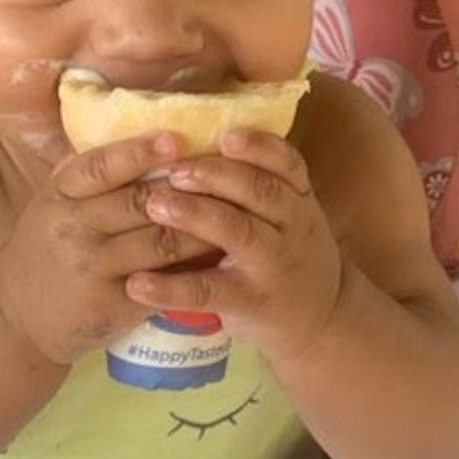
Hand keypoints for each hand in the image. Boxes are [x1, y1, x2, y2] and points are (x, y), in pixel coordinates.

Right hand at [0, 133, 217, 365]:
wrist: (19, 316)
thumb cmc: (45, 245)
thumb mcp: (52, 202)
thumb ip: (85, 171)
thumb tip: (129, 124)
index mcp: (59, 196)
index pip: (100, 167)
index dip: (139, 152)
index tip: (176, 138)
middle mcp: (74, 230)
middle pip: (139, 203)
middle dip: (186, 187)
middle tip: (227, 172)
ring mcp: (93, 270)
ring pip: (160, 243)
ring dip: (202, 227)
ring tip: (236, 210)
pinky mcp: (113, 307)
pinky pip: (163, 283)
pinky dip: (194, 268)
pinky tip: (221, 255)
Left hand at [124, 129, 342, 363]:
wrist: (320, 321)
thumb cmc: (283, 251)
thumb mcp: (285, 213)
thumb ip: (251, 181)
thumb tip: (185, 138)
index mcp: (296, 197)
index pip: (286, 163)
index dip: (258, 147)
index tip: (226, 136)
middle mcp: (291, 225)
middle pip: (260, 190)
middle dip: (215, 174)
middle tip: (173, 168)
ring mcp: (272, 264)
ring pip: (237, 232)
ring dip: (194, 215)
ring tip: (153, 206)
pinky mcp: (250, 302)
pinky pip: (209, 291)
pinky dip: (171, 288)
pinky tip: (137, 283)